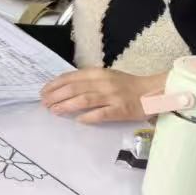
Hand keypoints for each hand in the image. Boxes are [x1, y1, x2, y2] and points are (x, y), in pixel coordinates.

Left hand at [40, 68, 164, 124]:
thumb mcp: (105, 76)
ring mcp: (112, 96)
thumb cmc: (126, 85)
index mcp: (98, 73)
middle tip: (44, 103)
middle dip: (56, 96)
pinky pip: (101, 114)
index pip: (71, 77)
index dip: (55, 84)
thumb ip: (87, 81)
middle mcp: (103, 83)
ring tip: (54, 111)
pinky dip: (88, 117)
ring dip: (66, 105)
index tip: (43, 92)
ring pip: (84, 100)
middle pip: (74, 88)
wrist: (152, 91)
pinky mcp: (120, 110)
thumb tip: (64, 89)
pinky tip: (78, 121)